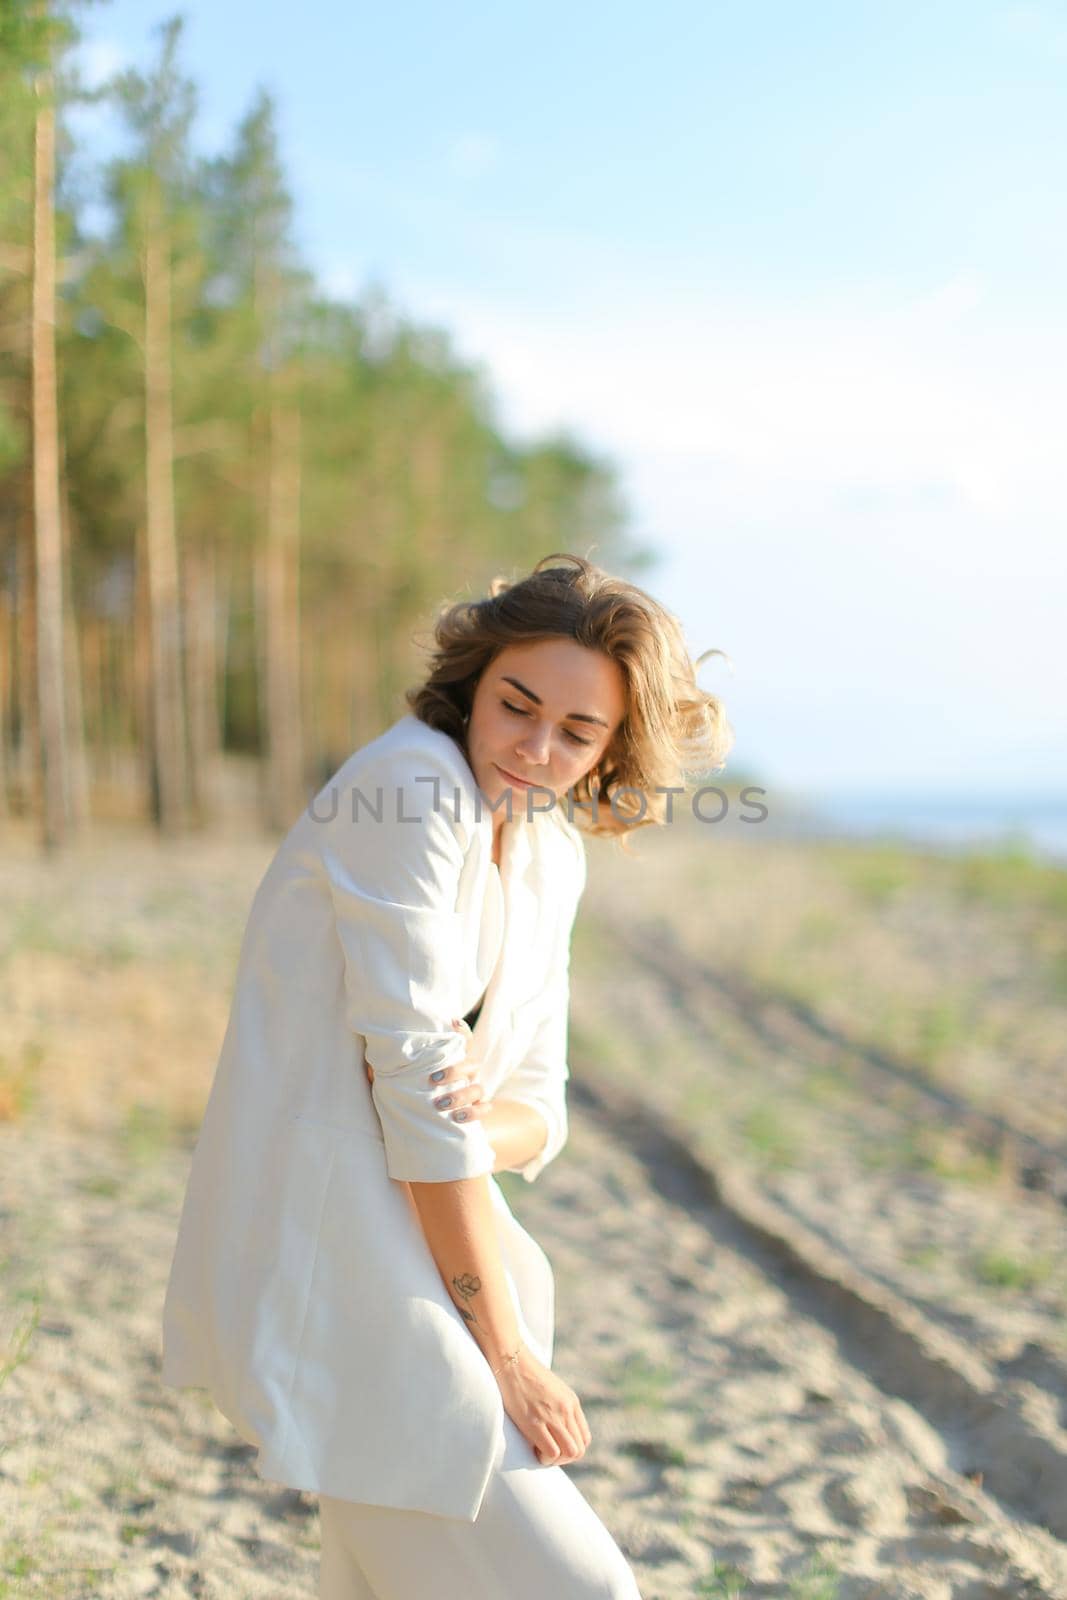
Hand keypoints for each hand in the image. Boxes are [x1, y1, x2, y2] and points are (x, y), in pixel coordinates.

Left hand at [363, 1021, 488, 1127]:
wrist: (431, 1122)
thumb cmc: (418, 1094)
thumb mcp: (407, 1079)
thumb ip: (396, 1070)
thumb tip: (374, 1066)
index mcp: (454, 1061)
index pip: (463, 1041)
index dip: (461, 1031)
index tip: (452, 1023)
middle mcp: (468, 1074)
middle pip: (472, 1064)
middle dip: (455, 1071)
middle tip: (434, 1079)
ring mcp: (474, 1092)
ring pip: (479, 1088)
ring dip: (461, 1096)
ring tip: (440, 1104)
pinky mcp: (477, 1110)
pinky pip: (485, 1109)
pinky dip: (474, 1112)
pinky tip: (457, 1118)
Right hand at [493, 1343, 591, 1466]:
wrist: (511, 1359)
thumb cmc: (525, 1374)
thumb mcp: (551, 1388)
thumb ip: (558, 1405)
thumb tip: (556, 1427)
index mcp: (571, 1402)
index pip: (584, 1438)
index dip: (570, 1448)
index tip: (554, 1445)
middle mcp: (566, 1410)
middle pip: (579, 1449)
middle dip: (563, 1458)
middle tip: (546, 1453)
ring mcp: (552, 1416)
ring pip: (569, 1453)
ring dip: (555, 1460)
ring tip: (540, 1452)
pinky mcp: (535, 1422)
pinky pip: (551, 1452)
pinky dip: (544, 1458)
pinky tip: (533, 1450)